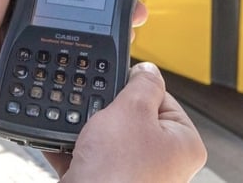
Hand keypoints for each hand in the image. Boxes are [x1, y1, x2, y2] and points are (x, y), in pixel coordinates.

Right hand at [52, 62, 206, 181]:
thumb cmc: (120, 173)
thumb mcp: (133, 110)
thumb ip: (142, 83)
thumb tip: (147, 69)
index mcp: (183, 143)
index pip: (161, 98)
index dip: (135, 88)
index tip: (117, 86)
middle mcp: (163, 162)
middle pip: (131, 117)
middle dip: (107, 111)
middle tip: (96, 112)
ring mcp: (134, 175)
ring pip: (107, 138)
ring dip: (86, 130)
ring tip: (78, 131)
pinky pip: (89, 158)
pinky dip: (73, 149)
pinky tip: (59, 142)